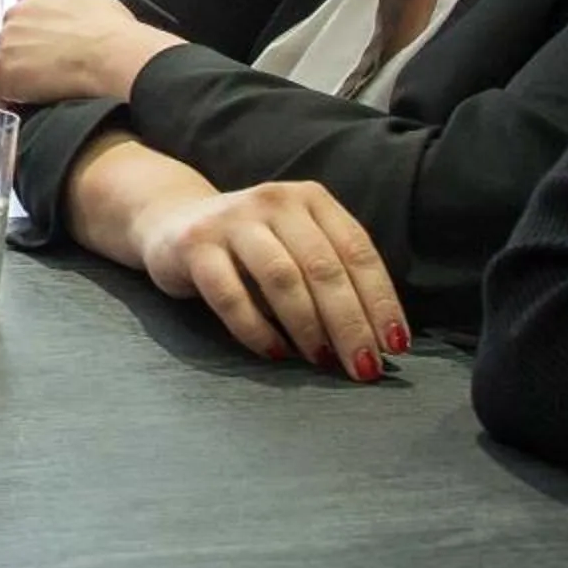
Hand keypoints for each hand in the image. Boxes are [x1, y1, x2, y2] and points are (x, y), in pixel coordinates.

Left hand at [0, 0, 182, 106]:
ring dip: (14, 86)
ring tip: (36, 103)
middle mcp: (14, 18)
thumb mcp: (95, 5)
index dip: (33, 45)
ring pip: (1, 71)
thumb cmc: (115, 34)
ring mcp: (5, 45)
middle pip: (9, 46)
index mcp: (35, 1)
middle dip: (23, 64)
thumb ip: (72, 13)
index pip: (23, 25)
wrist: (114, 56)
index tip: (44, 60)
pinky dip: (3, 107)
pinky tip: (17, 118)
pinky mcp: (2, 74)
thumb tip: (79, 25)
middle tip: (44, 83)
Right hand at [134, 178, 409, 380]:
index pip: (357, 251)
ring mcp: (232, 220)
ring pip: (282, 278)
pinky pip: (230, 295)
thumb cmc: (251, 245)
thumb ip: (331, 272)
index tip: (395, 346)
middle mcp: (274, 201)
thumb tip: (377, 337)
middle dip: (350, 324)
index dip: (380, 300)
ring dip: (308, 327)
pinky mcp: (195, 246)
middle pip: (323, 268)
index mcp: (311, 199)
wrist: (172, 221)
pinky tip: (274, 352)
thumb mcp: (296, 242)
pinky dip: (256, 330)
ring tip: (320, 360)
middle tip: (363, 367)